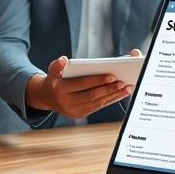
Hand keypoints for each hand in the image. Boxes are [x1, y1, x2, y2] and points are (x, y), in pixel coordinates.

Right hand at [25, 49, 140, 118]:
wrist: (47, 98)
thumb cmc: (54, 80)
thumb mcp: (52, 71)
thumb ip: (57, 65)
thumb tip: (63, 59)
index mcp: (60, 89)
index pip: (81, 85)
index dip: (97, 81)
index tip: (111, 76)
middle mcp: (67, 102)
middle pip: (92, 96)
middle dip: (109, 89)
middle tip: (123, 82)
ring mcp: (75, 110)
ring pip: (97, 103)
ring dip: (113, 96)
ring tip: (126, 88)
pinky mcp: (81, 114)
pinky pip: (98, 107)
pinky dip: (110, 100)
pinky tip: (120, 94)